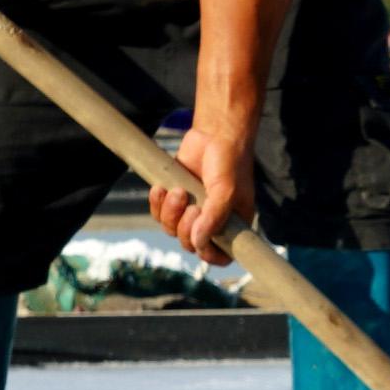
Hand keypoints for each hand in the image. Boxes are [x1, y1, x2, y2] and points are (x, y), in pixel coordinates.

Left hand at [156, 125, 255, 254]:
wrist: (214, 134)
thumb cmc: (229, 161)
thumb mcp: (226, 191)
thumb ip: (213, 218)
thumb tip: (197, 243)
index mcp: (232, 225)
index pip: (221, 255)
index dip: (209, 256)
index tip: (201, 244)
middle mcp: (212, 222)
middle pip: (190, 243)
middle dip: (186, 228)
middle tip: (193, 206)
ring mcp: (192, 211)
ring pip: (171, 229)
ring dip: (170, 213)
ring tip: (177, 191)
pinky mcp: (174, 199)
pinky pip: (159, 214)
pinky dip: (157, 204)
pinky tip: (161, 188)